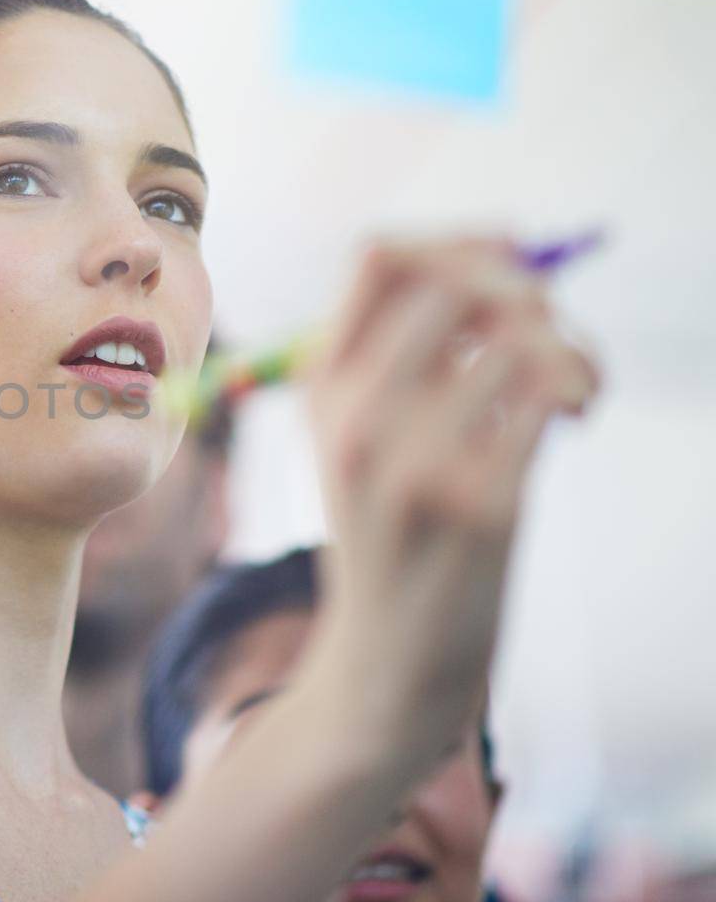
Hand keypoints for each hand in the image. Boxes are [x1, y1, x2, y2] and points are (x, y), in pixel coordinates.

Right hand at [302, 235, 599, 762]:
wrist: (387, 660)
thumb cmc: (391, 530)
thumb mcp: (358, 434)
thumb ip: (400, 351)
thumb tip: (507, 252)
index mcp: (322, 388)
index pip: (379, 257)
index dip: (458, 241)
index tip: (507, 268)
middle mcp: (356, 416)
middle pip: (454, 281)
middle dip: (523, 285)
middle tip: (546, 328)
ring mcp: (414, 463)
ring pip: (517, 337)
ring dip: (568, 343)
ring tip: (574, 381)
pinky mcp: (477, 506)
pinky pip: (546, 400)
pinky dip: (578, 388)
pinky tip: (579, 413)